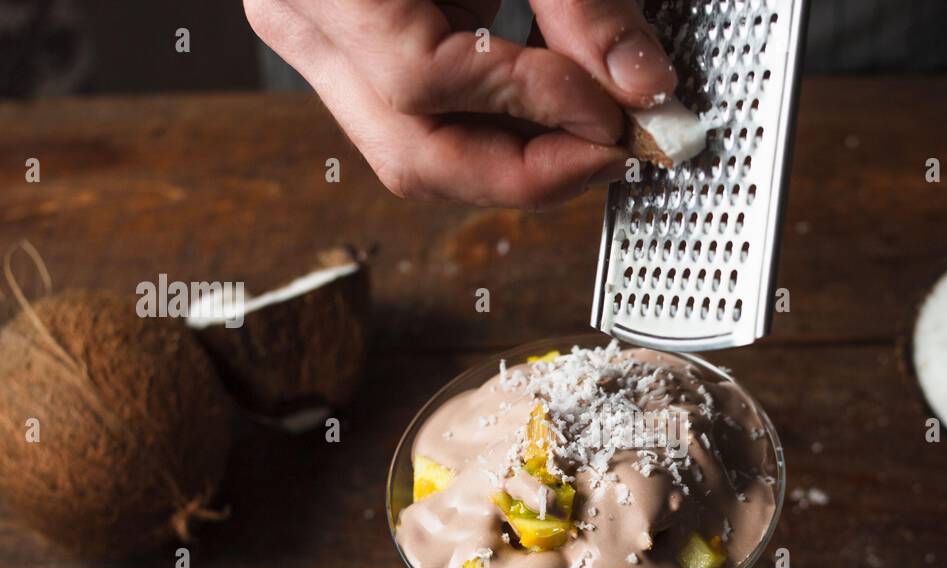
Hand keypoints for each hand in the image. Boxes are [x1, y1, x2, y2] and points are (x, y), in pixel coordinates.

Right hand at [245, 0, 678, 207]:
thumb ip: (582, 1)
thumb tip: (643, 86)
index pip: (421, 79)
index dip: (527, 106)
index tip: (612, 114)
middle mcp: (303, 18)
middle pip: (409, 150)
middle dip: (523, 171)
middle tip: (610, 154)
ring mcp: (319, 44)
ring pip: (414, 153)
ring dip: (513, 158)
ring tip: (590, 133)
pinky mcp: (353, 54)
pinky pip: (422, 123)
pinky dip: (495, 126)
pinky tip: (553, 108)